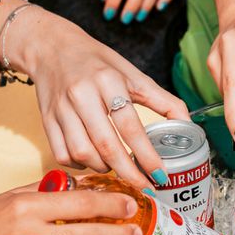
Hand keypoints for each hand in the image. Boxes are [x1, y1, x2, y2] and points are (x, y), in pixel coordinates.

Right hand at [10, 9, 188, 187]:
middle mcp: (81, 94)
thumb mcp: (132, 74)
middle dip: (129, 172)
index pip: (130, 125)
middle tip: (145, 186)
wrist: (51, 48)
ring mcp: (61, 109)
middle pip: (106, 145)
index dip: (147, 155)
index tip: (161, 173)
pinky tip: (94, 162)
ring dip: (104, 169)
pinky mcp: (46, 120)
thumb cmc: (97, 63)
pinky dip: (80, 166)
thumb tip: (188, 124)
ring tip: (119, 169)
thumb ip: (162, 99)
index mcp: (108, 80)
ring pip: (82, 153)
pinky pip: (62, 154)